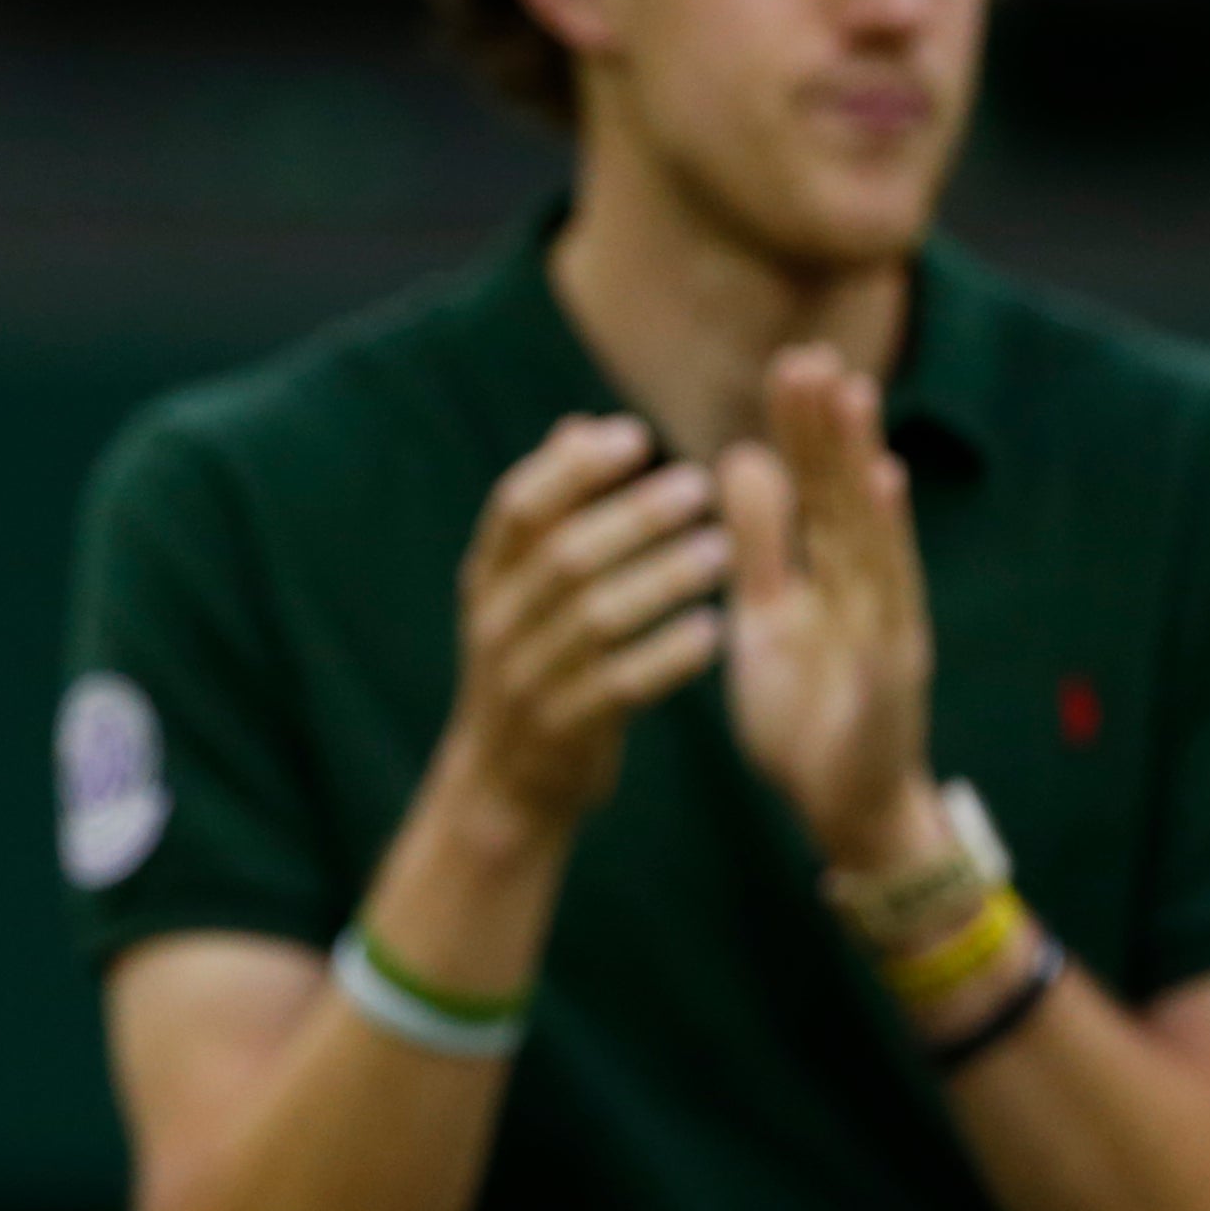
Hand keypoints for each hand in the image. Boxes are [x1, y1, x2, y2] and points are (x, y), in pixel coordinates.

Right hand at [440, 414, 735, 841]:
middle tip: (700, 485)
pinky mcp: (562, 732)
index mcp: (487, 580)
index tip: (635, 436)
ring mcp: (525, 681)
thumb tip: (578, 426)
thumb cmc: (531, 665)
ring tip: (722, 550)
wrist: (501, 785)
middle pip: (564, 557)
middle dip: (633, 516)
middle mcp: (497, 625)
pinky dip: (666, 656)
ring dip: (661, 579)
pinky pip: (618, 688)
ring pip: (595, 619)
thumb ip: (551, 514)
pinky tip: (712, 630)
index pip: (517, 507)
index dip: (573, 468)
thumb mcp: (520, 591)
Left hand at [720, 344, 942, 874]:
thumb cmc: (807, 708)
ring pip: (872, 533)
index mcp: (829, 576)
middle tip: (814, 357)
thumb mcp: (766, 615)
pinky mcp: (893, 668)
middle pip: (848, 497)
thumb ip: (760, 543)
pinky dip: (887, 546)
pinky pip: (887, 600)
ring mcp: (886, 623)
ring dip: (862, 463)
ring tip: (852, 400)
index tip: (791, 365)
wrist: (845, 803)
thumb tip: (742, 460)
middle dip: (832, 429)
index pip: (818, 493)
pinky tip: (883, 490)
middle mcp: (866, 587)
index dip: (807, 432)